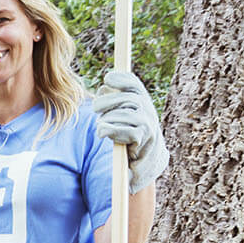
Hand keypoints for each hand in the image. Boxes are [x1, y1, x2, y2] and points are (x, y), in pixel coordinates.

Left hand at [94, 70, 168, 193]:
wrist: (145, 164)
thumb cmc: (127, 137)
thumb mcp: (120, 116)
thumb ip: (113, 102)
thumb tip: (103, 88)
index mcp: (141, 103)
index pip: (134, 84)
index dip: (121, 79)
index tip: (107, 78)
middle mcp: (148, 111)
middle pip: (128, 97)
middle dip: (107, 101)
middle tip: (95, 109)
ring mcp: (148, 125)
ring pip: (125, 114)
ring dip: (107, 119)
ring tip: (101, 127)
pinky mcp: (144, 141)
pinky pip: (126, 131)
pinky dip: (110, 131)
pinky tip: (103, 133)